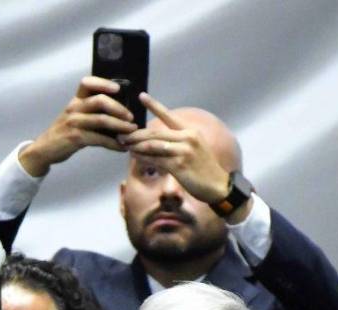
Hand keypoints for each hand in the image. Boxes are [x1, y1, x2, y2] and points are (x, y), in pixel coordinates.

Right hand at [20, 76, 135, 177]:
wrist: (44, 149)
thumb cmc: (63, 132)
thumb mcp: (73, 116)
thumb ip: (90, 110)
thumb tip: (118, 110)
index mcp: (75, 101)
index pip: (87, 83)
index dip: (103, 83)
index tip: (118, 89)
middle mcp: (74, 108)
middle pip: (100, 100)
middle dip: (119, 108)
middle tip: (131, 117)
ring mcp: (74, 123)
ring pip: (102, 120)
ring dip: (121, 126)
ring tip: (131, 130)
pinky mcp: (75, 137)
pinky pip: (99, 139)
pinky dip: (113, 144)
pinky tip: (121, 147)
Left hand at [122, 93, 234, 207]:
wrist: (216, 184)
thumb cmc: (202, 168)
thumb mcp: (192, 149)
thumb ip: (175, 142)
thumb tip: (152, 141)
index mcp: (190, 131)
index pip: (168, 116)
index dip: (154, 105)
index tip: (141, 96)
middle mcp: (188, 137)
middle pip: (155, 133)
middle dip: (136, 134)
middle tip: (121, 134)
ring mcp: (184, 150)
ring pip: (153, 145)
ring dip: (136, 146)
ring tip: (124, 144)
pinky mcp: (179, 164)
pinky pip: (155, 159)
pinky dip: (142, 158)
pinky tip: (133, 156)